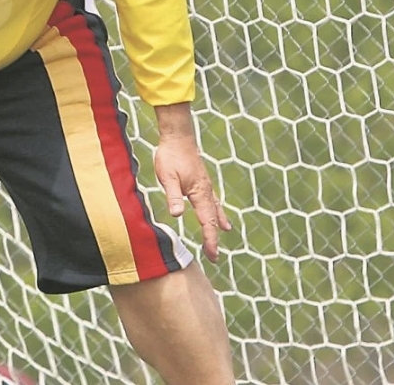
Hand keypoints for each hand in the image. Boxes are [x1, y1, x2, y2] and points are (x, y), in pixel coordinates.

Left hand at [153, 103, 230, 262]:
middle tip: (214, 256)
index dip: (210, 239)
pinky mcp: (201, 180)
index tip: (213, 255)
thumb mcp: (167, 178)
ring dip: (218, 223)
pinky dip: (217, 209)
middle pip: (213, 219)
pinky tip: (218, 212)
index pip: (207, 222)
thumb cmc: (170, 156)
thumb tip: (178, 215)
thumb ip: (173, 196)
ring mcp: (206, 185)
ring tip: (225, 232)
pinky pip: (212, 199)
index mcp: (200, 193)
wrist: (178, 136)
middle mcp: (207, 191)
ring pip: (215, 208)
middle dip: (214, 237)